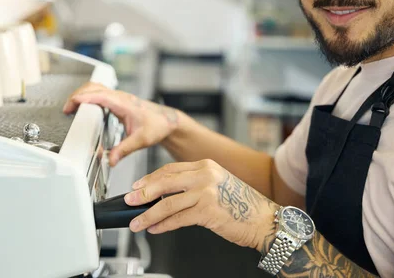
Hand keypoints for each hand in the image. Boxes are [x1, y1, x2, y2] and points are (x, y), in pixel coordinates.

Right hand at [63, 83, 180, 165]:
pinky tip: (83, 106)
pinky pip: (99, 92)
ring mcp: (118, 97)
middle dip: (78, 95)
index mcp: (124, 104)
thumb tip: (111, 159)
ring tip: (71, 107)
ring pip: (96, 87)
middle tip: (67, 108)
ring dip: (82, 93)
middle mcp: (120, 97)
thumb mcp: (141, 140)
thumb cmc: (157, 126)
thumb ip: (124, 150)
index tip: (72, 104)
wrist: (167, 121)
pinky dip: (88, 95)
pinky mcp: (117, 100)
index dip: (85, 98)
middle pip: (94, 87)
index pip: (100, 96)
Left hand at [124, 159, 278, 252]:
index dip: (150, 179)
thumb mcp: (217, 185)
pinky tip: (155, 228)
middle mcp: (205, 175)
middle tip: (129, 201)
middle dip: (143, 193)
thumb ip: (193, 185)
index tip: (137, 186)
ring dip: (148, 214)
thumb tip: (163, 195)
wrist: (264, 220)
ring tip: (137, 222)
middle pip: (164, 182)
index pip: (170, 169)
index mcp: (206, 165)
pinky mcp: (207, 210)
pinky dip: (162, 225)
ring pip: (167, 202)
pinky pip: (177, 218)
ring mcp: (206, 192)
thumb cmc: (242, 205)